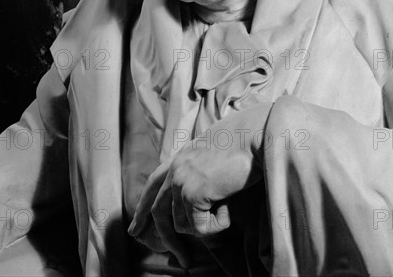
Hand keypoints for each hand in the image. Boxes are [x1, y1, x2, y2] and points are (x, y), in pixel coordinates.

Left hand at [128, 103, 272, 266]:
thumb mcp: (217, 151)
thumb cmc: (248, 141)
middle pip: (158, 211)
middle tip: (180, 258)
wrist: (257, 134)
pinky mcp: (192, 194)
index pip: (153, 184)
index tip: (135, 227)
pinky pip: (201, 228)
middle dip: (165, 238)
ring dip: (208, 223)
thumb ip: (203, 166)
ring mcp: (181, 181)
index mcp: (182, 155)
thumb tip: (203, 192)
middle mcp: (176, 168)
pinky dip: (219, 223)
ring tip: (228, 203)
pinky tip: (229, 204)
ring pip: (183, 225)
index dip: (143, 207)